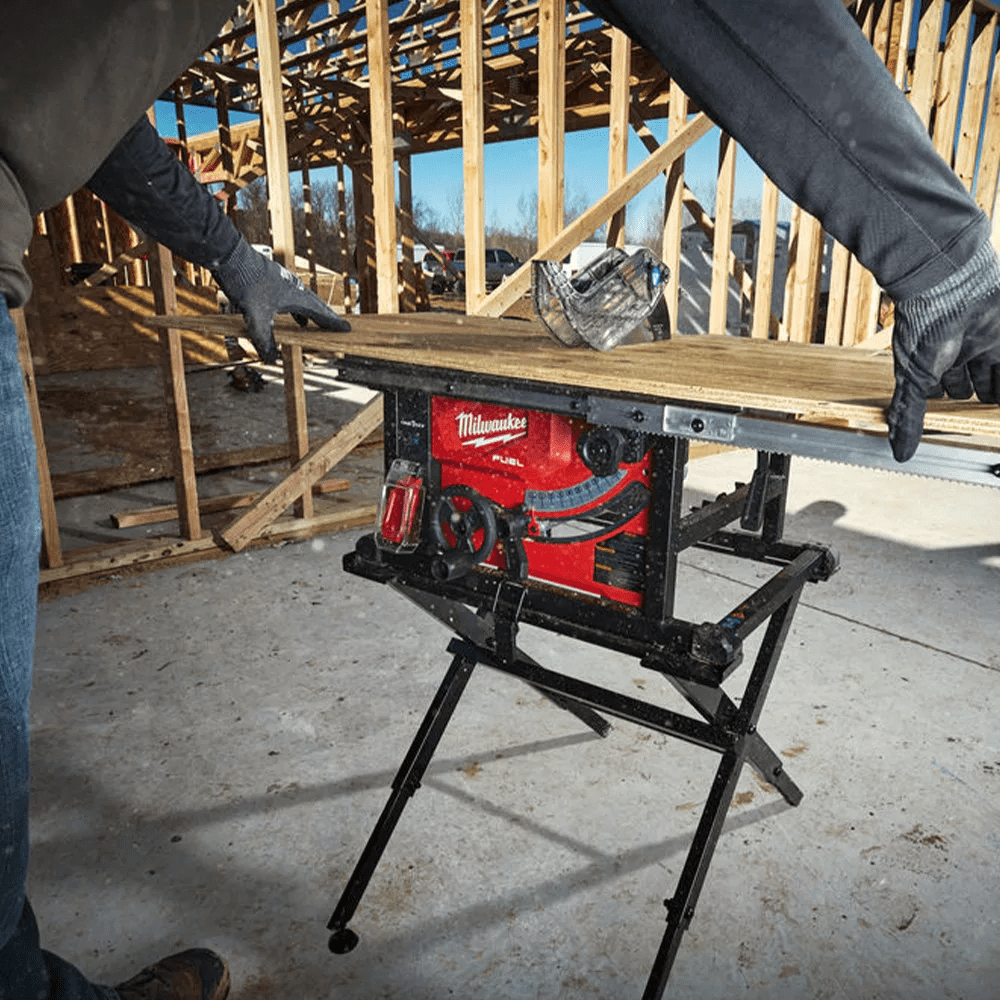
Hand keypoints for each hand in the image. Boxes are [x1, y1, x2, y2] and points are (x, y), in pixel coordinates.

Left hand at [212, 238, 349, 362]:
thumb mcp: (255, 317)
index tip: (347, 328)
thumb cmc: (246, 282)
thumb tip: (270, 358)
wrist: (230, 257)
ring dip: (309, 313)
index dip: (333, 323)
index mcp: (296, 296)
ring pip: (302, 301)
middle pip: (315, 306)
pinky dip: (293, 309)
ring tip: (312, 325)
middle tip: (336, 326)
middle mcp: (293, 288)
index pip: (320, 312)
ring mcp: (283, 283)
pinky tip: (287, 314)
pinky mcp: (271, 281)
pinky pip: (289, 298)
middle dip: (325, 318)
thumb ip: (264, 339)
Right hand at [886, 287, 999, 461]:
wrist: (947, 284)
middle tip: (991, 399)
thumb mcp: (914, 379)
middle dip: (987, 392)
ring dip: (999, 382)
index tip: (965, 411)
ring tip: (999, 393)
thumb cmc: (922, 326)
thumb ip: (909, 415)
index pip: (952, 388)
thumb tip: (900, 454)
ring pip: (999, 369)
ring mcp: (991, 338)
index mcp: (940, 361)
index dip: (959, 399)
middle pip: (982, 380)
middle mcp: (966, 350)